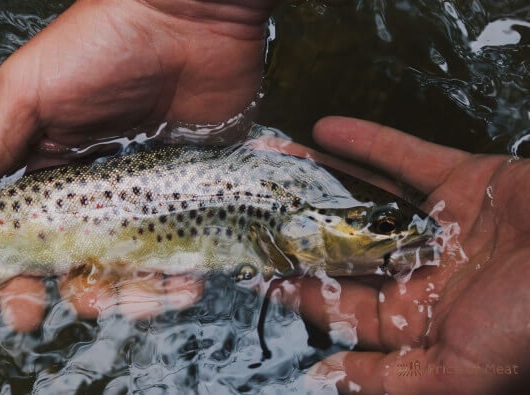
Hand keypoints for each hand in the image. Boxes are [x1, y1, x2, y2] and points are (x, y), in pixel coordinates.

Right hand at [0, 0, 272, 332]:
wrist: (188, 16)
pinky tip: (187, 281)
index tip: (24, 312)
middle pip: (83, 265)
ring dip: (138, 294)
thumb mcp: (28, 93)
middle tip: (94, 299)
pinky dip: (186, 272)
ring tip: (149, 297)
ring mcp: (144, 195)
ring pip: (136, 266)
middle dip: (85, 293)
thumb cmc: (101, 44)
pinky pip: (187, 247)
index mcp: (45, 173)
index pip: (25, 242)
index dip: (18, 281)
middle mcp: (93, 192)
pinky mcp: (190, 192)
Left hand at [278, 117, 529, 393]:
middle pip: (348, 249)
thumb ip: (394, 381)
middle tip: (252, 214)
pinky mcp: (467, 182)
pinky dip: (367, 144)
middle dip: (301, 232)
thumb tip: (330, 380)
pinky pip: (405, 159)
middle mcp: (428, 272)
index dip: (298, 290)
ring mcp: (446, 225)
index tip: (255, 271)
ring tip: (274, 166)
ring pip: (368, 199)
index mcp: (423, 320)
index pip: (343, 306)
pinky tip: (325, 131)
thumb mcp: (462, 370)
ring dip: (321, 182)